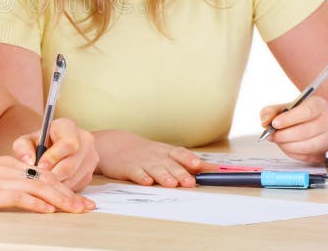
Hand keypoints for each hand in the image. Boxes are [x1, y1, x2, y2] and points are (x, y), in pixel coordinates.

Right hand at [0, 156, 94, 213]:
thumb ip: (0, 182)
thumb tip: (18, 194)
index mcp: (5, 164)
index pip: (42, 173)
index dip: (63, 185)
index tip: (78, 197)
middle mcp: (6, 169)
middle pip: (46, 179)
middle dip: (70, 194)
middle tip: (89, 206)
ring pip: (38, 187)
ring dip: (62, 200)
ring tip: (78, 210)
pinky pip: (18, 196)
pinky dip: (36, 203)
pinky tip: (48, 210)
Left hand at [11, 118, 97, 190]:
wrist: (51, 150)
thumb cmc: (39, 144)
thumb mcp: (27, 141)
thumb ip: (23, 147)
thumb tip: (29, 161)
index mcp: (69, 127)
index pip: (68, 144)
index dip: (53, 157)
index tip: (40, 166)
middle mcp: (85, 141)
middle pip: (71, 165)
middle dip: (52, 175)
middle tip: (38, 180)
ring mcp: (91, 159)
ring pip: (73, 179)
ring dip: (56, 185)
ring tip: (42, 184)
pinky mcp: (90, 175)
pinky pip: (77, 187)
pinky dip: (62, 190)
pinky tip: (51, 186)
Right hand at [92, 130, 218, 186]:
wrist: (113, 144)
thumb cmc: (144, 152)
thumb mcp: (164, 154)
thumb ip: (186, 162)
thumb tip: (214, 169)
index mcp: (166, 152)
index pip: (181, 154)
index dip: (191, 160)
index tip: (203, 166)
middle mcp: (156, 156)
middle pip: (170, 164)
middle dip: (181, 173)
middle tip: (190, 182)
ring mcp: (142, 161)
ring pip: (155, 169)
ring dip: (164, 176)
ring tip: (171, 183)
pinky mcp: (128, 168)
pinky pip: (135, 172)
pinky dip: (141, 176)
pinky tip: (146, 181)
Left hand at [260, 95, 327, 162]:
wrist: (311, 123)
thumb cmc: (296, 115)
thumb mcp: (281, 107)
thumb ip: (270, 112)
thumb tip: (266, 122)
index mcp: (318, 105)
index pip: (306, 112)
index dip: (288, 119)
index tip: (275, 123)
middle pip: (306, 131)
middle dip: (284, 135)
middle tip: (272, 135)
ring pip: (307, 146)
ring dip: (287, 145)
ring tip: (278, 140)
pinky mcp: (325, 152)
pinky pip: (307, 157)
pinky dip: (292, 153)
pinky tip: (286, 146)